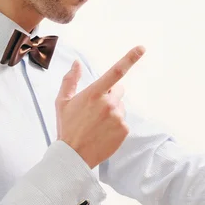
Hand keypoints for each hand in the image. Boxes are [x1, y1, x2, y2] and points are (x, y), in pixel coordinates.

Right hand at [55, 45, 145, 168]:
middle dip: (110, 95)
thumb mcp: (63, 102)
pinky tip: (103, 132)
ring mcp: (118, 117)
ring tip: (97, 124)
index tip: (142, 48)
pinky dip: (115, 125)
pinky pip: (123, 121)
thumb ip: (70, 80)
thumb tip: (77, 63)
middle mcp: (108, 103)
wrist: (73, 156)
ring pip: (120, 106)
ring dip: (112, 111)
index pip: (116, 71)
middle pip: (118, 89)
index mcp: (94, 93)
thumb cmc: (67, 126)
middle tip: (96, 109)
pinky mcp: (124, 130)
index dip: (130, 58)